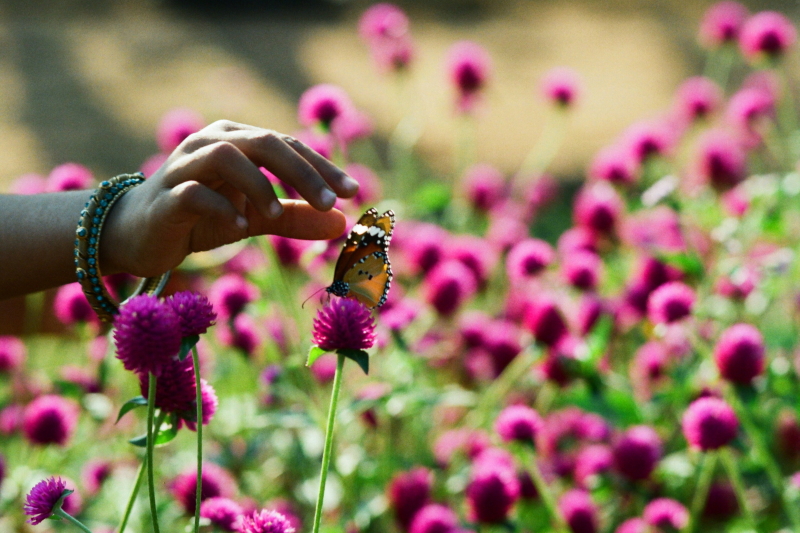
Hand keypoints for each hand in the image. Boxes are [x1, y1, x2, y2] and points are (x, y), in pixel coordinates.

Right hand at [101, 120, 357, 276]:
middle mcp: (212, 142)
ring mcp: (184, 166)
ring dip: (259, 185)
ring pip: (226, 157)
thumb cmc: (201, 218)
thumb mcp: (255, 218)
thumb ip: (295, 217)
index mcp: (238, 141)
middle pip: (262, 142)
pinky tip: (240, 229)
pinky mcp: (165, 196)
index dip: (321, 167)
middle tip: (329, 202)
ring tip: (277, 216)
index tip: (353, 193)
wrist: (139, 235)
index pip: (287, 145)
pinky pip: (194, 193)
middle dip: (300, 171)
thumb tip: (343, 224)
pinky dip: (221, 208)